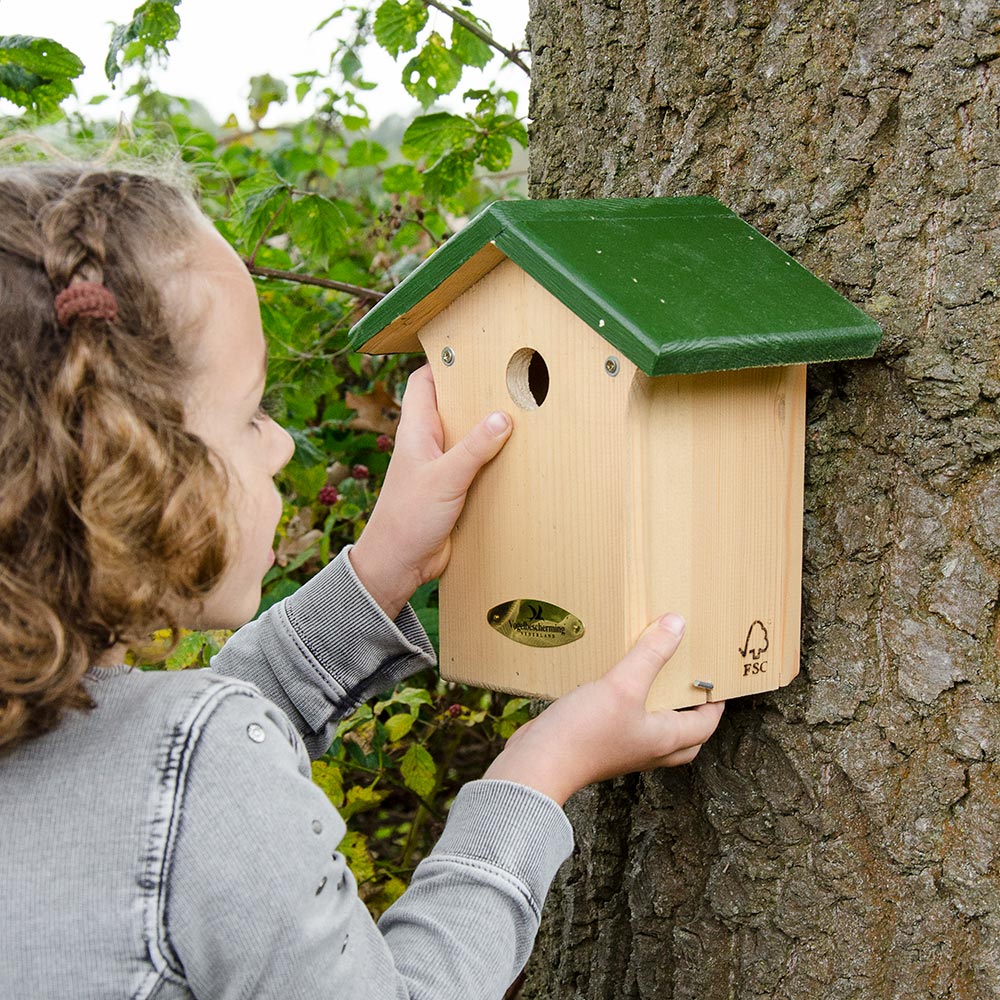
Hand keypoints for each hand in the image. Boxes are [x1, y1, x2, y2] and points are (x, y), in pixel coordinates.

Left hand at [351, 365, 511, 618]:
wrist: (398, 565)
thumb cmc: (407, 519)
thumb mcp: (444, 479)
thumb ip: (474, 448)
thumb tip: (503, 417)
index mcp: (416, 431)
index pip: (424, 382)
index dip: (443, 363)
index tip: (472, 350)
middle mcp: (428, 445)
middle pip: (453, 407)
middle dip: (478, 395)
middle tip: (511, 381)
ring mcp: (441, 468)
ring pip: (468, 438)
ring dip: (490, 431)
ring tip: (524, 415)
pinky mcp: (454, 491)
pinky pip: (477, 467)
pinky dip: (494, 462)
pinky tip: (519, 459)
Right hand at [482, 614, 724, 804]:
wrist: (537, 765)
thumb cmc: (585, 733)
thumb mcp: (623, 686)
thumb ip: (651, 655)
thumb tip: (678, 624)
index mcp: (663, 740)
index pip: (704, 725)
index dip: (715, 704)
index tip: (719, 682)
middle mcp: (646, 749)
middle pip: (684, 738)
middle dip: (694, 716)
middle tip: (693, 687)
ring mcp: (621, 749)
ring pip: (654, 733)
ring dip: (661, 712)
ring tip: (657, 681)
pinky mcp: (597, 745)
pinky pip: (625, 727)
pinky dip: (630, 709)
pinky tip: (614, 688)